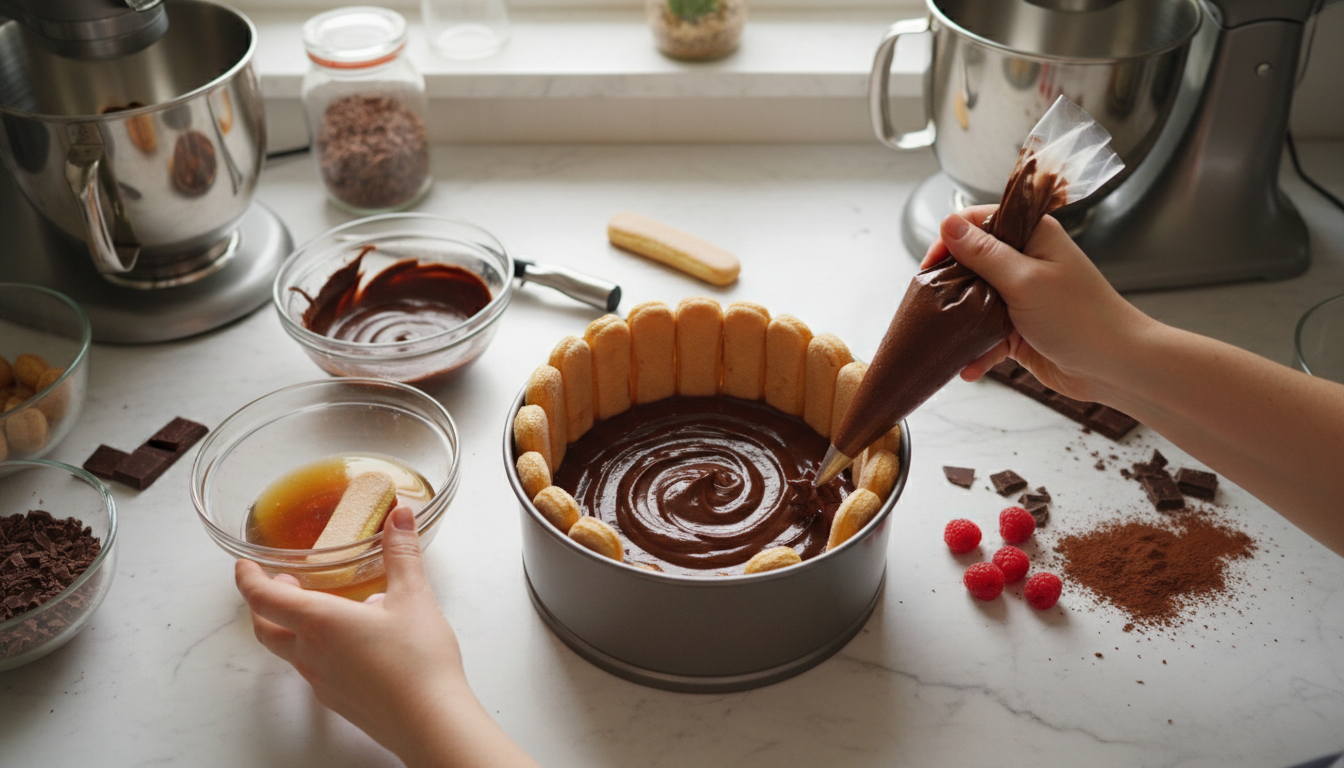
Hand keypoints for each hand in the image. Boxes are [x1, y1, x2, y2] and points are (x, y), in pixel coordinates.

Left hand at [236, 507, 537, 767]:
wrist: (430, 721)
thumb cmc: (418, 662)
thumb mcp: (414, 597)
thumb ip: (402, 554)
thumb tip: (400, 517)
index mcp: (320, 622)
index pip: (264, 598)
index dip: (247, 579)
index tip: (243, 565)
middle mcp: (311, 654)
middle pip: (266, 629)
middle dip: (264, 603)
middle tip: (280, 582)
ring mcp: (321, 681)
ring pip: (288, 651)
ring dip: (291, 626)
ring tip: (322, 607)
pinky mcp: (337, 700)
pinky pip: (312, 670)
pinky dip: (315, 649)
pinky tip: (350, 644)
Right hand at [920, 206, 1154, 404]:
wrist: (1113, 366)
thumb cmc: (1081, 318)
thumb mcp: (1024, 280)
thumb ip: (984, 253)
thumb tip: (949, 224)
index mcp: (1032, 236)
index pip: (980, 222)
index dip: (951, 239)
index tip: (931, 264)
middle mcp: (1025, 262)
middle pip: (971, 262)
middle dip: (950, 284)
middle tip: (932, 302)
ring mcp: (1021, 297)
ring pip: (974, 301)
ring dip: (960, 321)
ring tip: (944, 335)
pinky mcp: (1018, 330)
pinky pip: (986, 336)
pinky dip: (976, 351)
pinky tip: (967, 365)